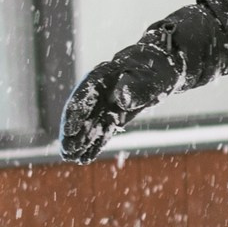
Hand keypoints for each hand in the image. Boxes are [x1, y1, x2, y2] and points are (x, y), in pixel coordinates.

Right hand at [60, 42, 183, 162]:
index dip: (75, 113)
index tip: (69, 130)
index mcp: (102, 76)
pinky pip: (102, 132)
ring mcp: (105, 105)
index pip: (85, 95)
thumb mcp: (150, 77)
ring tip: (70, 158)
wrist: (161, 69)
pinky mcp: (114, 116)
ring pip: (89, 125)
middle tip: (66, 151)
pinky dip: (95, 145)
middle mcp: (99, 92)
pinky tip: (85, 158)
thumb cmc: (156, 69)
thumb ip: (136, 87)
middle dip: (73, 133)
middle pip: (82, 114)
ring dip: (80, 142)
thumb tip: (121, 98)